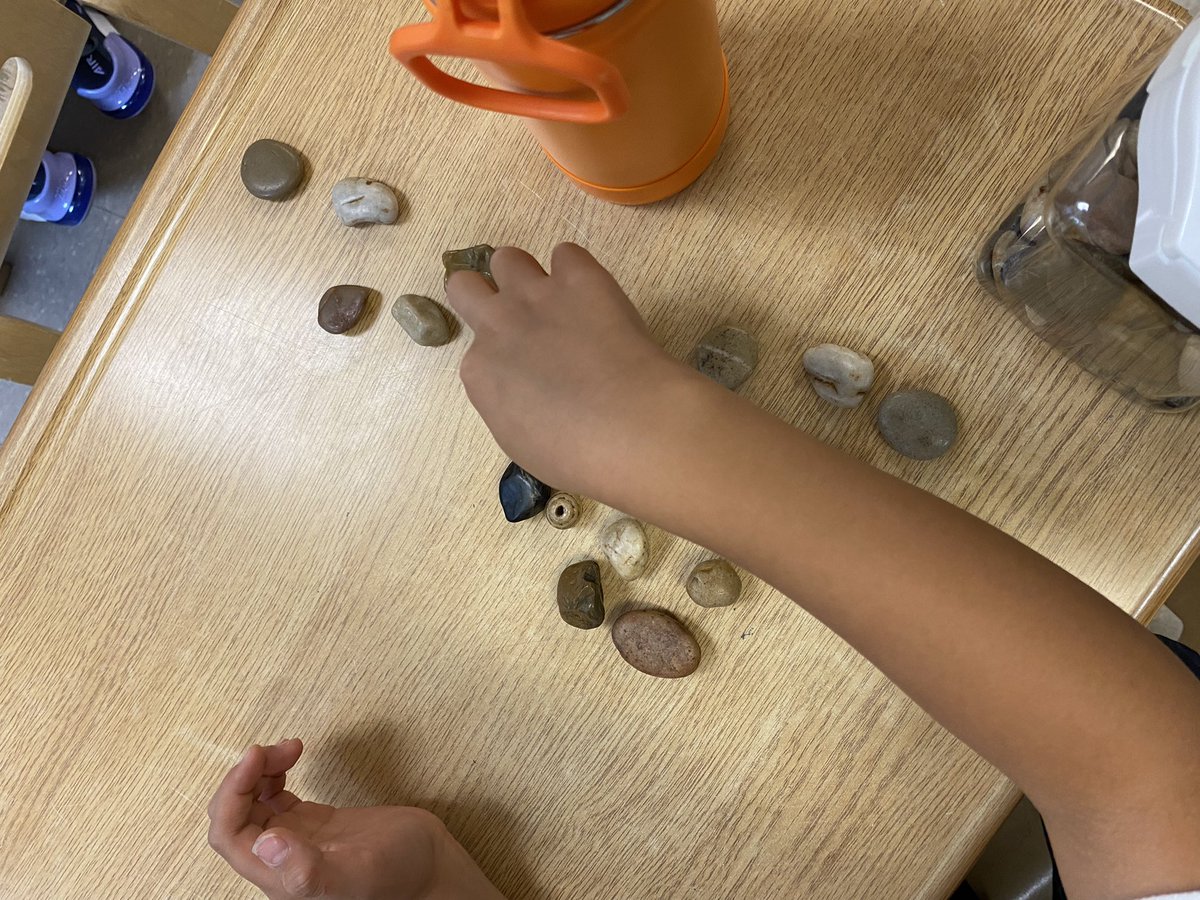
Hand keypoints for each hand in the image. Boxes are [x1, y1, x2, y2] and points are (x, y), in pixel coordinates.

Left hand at [207, 739, 504, 898]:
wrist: (433, 871)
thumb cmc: (400, 881)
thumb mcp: (354, 875)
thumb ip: (307, 868)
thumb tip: (265, 843)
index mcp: (281, 875)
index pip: (229, 833)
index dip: (232, 792)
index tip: (256, 756)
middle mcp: (283, 858)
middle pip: (236, 815)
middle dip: (246, 776)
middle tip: (278, 747)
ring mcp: (300, 839)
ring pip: (255, 802)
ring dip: (261, 770)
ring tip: (291, 746)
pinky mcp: (319, 824)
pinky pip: (279, 796)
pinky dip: (277, 772)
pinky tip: (295, 756)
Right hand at [446, 243, 700, 500]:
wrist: (629, 426)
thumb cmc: (577, 454)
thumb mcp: (522, 440)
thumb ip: (511, 403)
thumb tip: (525, 391)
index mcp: (480, 372)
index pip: (477, 352)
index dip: (503, 359)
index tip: (529, 374)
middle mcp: (498, 325)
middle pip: (464, 284)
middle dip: (484, 295)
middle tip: (517, 317)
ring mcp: (536, 296)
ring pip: (508, 258)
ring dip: (525, 276)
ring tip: (556, 300)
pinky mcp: (580, 277)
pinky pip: (566, 254)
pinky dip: (576, 271)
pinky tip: (594, 296)